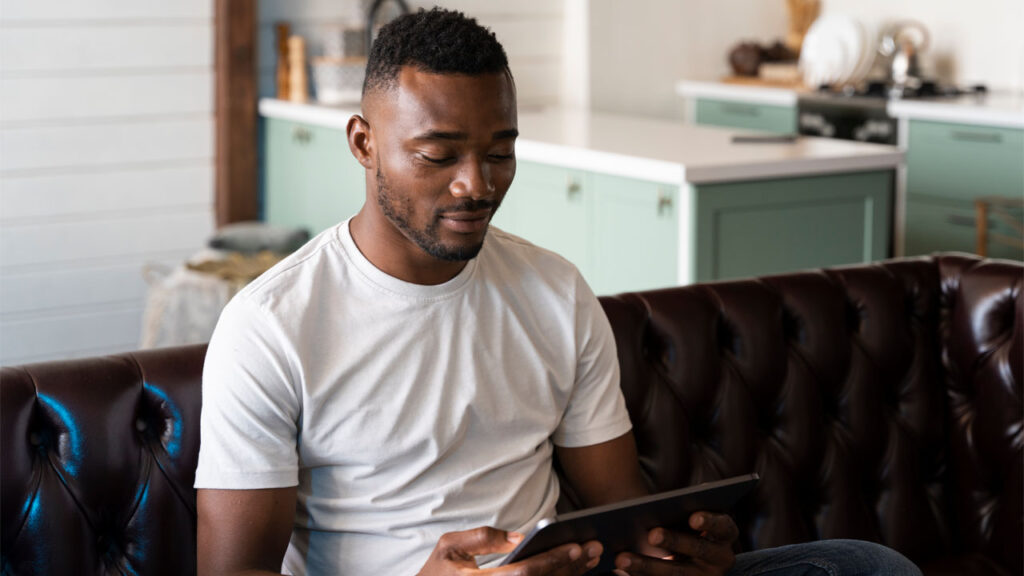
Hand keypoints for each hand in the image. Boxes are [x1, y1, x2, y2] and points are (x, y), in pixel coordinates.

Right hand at [417, 526, 601, 574]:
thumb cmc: (438, 573)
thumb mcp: (449, 547)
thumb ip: (483, 538)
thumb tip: (519, 538)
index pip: (525, 573)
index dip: (552, 560)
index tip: (576, 546)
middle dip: (570, 568)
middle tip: (593, 550)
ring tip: (589, 561)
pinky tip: (572, 574)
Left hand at [613, 512, 738, 575]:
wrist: (690, 553)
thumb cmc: (688, 523)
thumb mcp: (696, 512)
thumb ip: (693, 501)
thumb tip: (693, 489)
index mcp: (725, 534)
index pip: (723, 526)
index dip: (710, 522)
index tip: (693, 517)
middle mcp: (720, 558)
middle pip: (698, 550)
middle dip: (674, 541)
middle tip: (651, 534)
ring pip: (676, 573)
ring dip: (648, 566)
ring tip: (622, 557)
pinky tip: (622, 570)